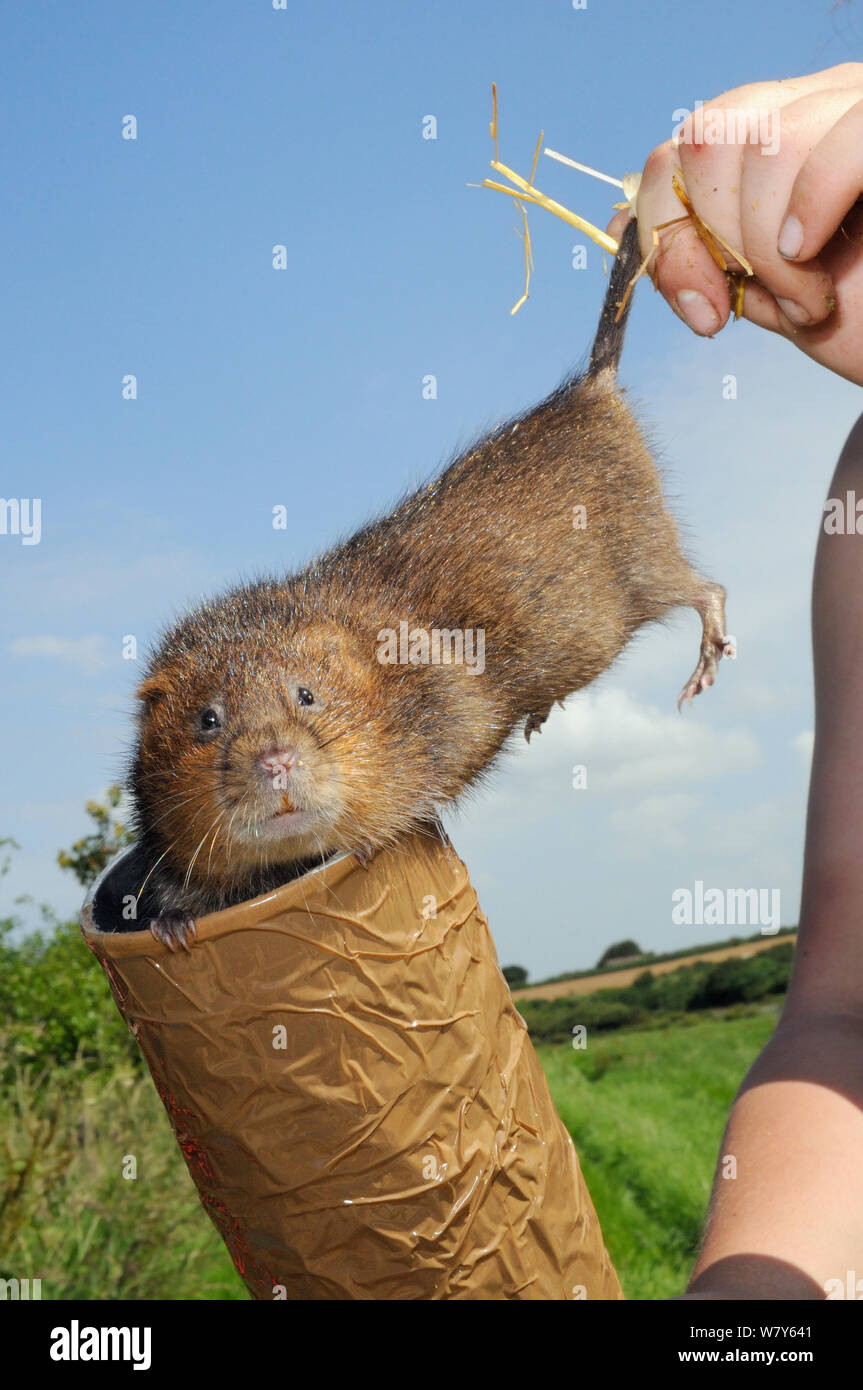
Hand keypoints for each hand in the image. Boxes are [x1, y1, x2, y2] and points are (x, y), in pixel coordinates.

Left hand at [608, 64, 862, 384]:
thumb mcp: (763, 295)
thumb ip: (698, 258)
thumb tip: (612, 225)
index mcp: (774, 139)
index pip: (678, 152)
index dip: (668, 237)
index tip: (705, 314)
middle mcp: (819, 103)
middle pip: (708, 139)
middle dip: (724, 245)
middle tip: (774, 302)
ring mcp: (862, 104)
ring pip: (766, 143)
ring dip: (774, 250)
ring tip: (813, 296)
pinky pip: (841, 138)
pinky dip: (814, 205)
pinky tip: (816, 249)